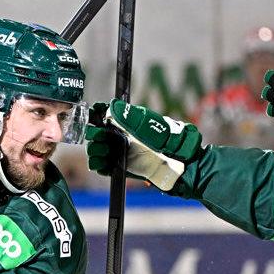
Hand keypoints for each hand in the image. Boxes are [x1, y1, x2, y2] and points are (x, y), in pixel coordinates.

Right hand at [84, 100, 203, 190]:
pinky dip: (98, 165)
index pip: (103, 115)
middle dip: (94, 136)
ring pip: (97, 151)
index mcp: (125, 122)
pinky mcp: (121, 168)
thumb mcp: (149, 124)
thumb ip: (130, 116)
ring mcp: (120, 152)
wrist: (180, 162)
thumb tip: (111, 105)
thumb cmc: (169, 139)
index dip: (94, 115)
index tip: (92, 117)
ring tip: (103, 151)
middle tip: (99, 138)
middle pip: (96, 134)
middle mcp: (121, 136)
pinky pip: (103, 167)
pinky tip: (101, 163)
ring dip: (94, 151)